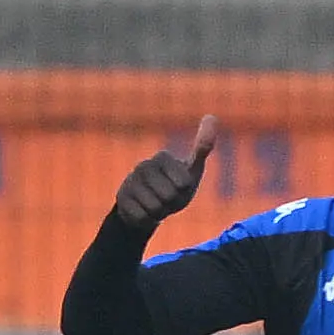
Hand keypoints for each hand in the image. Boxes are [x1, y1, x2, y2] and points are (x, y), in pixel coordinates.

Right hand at [115, 115, 216, 229]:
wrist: (151, 207)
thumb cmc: (176, 187)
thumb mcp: (193, 169)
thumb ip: (203, 146)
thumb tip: (212, 116)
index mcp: (162, 157)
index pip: (182, 182)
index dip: (185, 190)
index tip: (181, 186)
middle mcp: (143, 165)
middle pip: (168, 196)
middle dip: (173, 202)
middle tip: (169, 197)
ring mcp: (130, 181)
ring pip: (154, 207)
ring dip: (160, 211)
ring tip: (157, 203)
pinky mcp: (121, 198)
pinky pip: (141, 216)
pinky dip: (147, 218)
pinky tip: (144, 210)